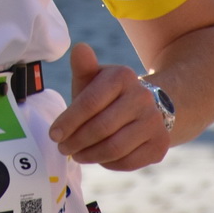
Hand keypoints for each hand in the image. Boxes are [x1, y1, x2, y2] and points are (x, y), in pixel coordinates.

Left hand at [46, 43, 170, 171]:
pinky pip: (128, 162)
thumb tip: (80, 48)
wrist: (145, 108)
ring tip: (76, 154)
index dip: (68, 121)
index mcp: (123, 76)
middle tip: (62, 148)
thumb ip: (83, 66)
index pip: (90, 102)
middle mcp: (143, 97)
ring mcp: (155, 122)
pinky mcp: (160, 144)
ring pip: (114, 148)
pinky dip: (108, 164)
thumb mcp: (94, 79)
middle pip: (101, 128)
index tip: (53, 134)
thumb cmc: (107, 95)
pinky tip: (98, 158)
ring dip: (89, 155)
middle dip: (76, 141)